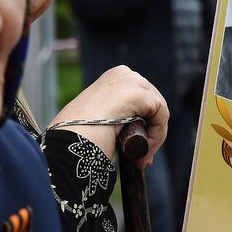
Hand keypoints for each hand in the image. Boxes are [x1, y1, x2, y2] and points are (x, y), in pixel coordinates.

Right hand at [49, 66, 167, 164]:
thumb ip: (114, 117)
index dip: (142, 126)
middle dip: (149, 132)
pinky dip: (157, 134)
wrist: (70, 139)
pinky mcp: (140, 93)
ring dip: (153, 136)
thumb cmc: (76, 135)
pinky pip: (161, 114)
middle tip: (140, 157)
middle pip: (150, 103)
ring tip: (141, 157)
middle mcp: (123, 74)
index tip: (136, 151)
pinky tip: (145, 149)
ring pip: (157, 109)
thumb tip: (130, 133)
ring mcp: (132, 81)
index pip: (138, 100)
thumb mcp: (97, 118)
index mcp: (112, 79)